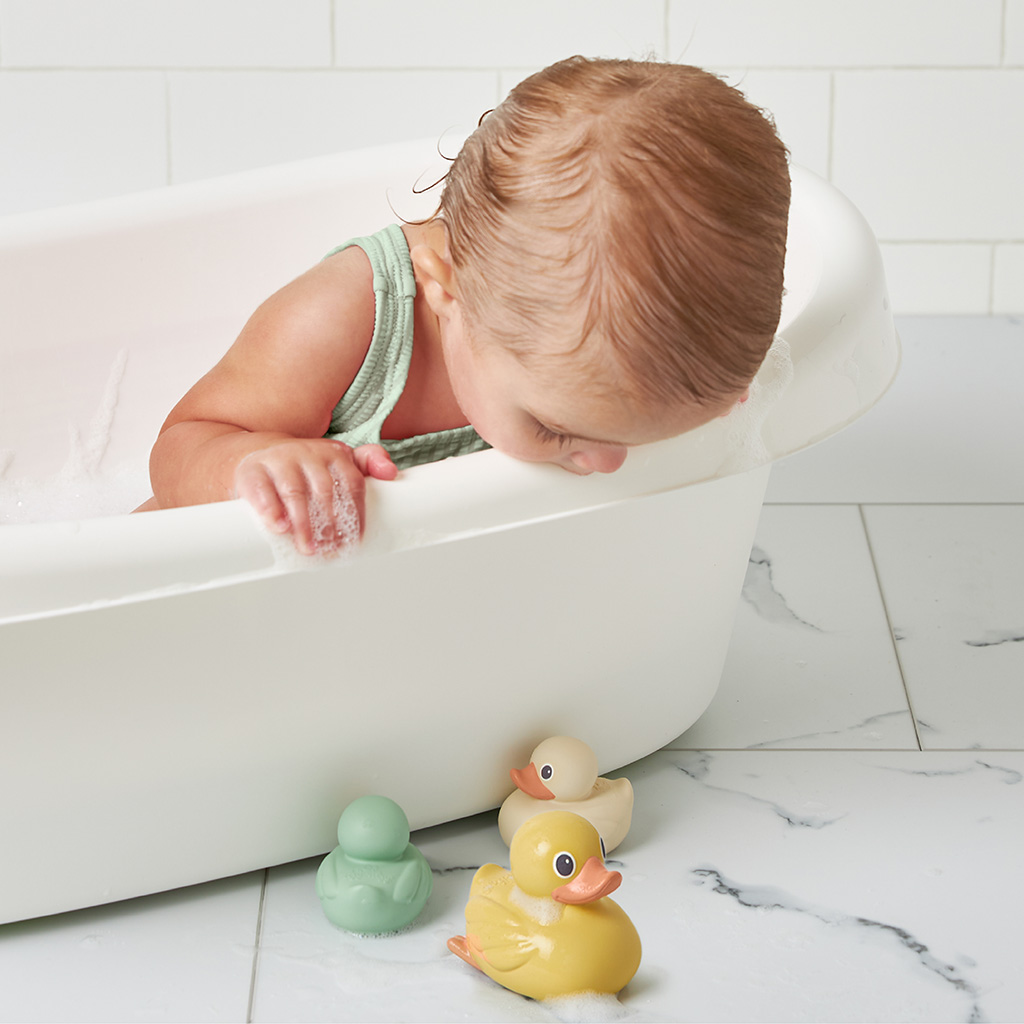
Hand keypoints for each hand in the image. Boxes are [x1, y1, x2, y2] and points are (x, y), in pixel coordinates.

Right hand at [234, 439, 396, 555]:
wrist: (259, 457)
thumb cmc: (306, 468)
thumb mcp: (338, 462)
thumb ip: (368, 464)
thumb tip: (391, 473)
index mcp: (334, 453)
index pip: (352, 483)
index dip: (357, 514)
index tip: (355, 540)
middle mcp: (307, 453)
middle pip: (324, 491)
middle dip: (331, 524)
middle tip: (333, 549)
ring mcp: (279, 460)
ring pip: (294, 492)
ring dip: (304, 524)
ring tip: (309, 548)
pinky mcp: (252, 471)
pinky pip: (261, 490)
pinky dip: (271, 510)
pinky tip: (279, 527)